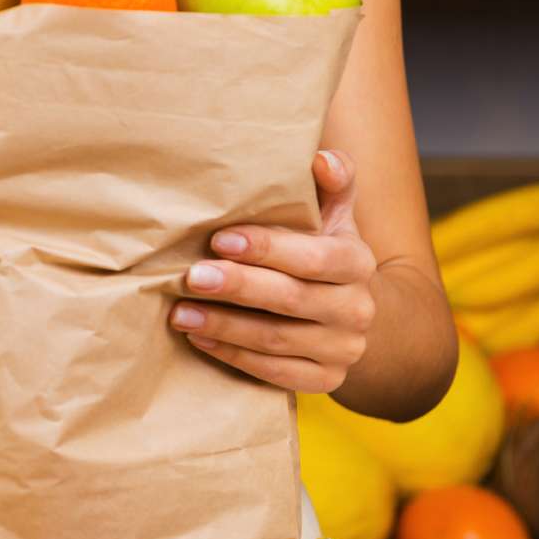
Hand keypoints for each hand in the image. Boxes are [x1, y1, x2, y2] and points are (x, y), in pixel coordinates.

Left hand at [170, 149, 377, 392]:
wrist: (352, 313)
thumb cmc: (324, 252)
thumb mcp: (334, 215)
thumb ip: (332, 183)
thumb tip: (321, 158)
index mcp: (358, 262)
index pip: (316, 257)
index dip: (268, 249)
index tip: (220, 239)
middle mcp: (358, 309)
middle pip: (292, 299)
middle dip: (238, 287)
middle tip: (192, 277)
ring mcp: (344, 349)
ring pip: (278, 340)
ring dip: (225, 326)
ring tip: (180, 312)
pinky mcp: (326, 380)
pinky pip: (275, 373)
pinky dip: (234, 356)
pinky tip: (199, 339)